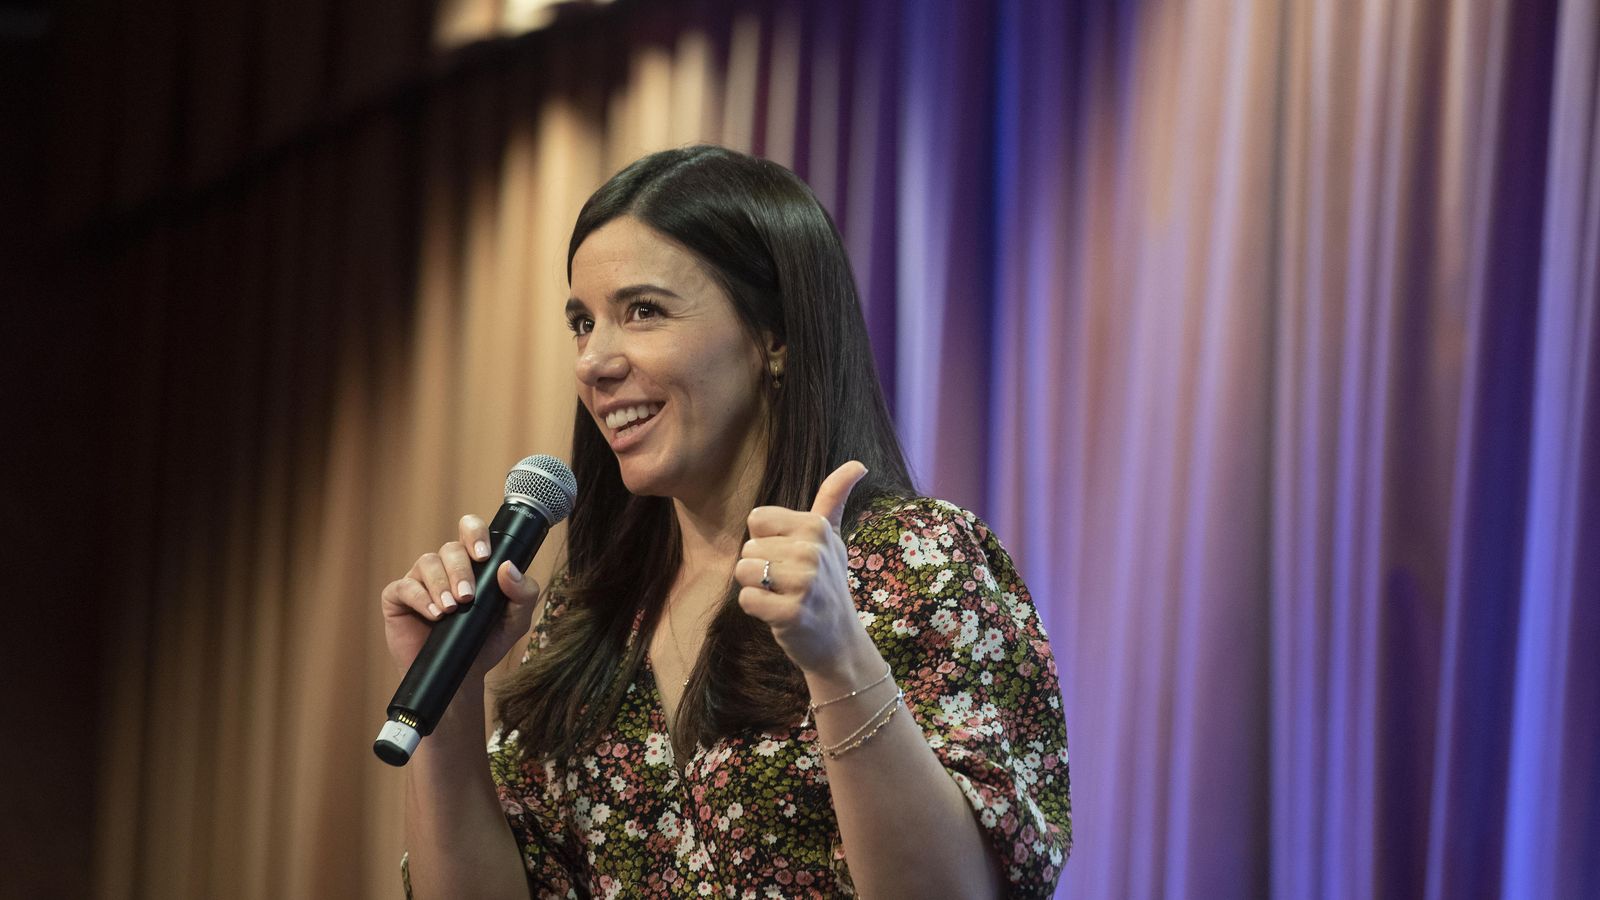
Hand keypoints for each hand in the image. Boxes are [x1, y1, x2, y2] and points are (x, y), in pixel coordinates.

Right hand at [380, 515, 542, 675]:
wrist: (461, 674)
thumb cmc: (486, 641)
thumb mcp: (515, 620)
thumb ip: (523, 593)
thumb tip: (508, 568)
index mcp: (472, 563)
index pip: (470, 530)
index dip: (475, 533)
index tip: (484, 555)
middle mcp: (444, 566)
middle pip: (449, 548)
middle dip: (460, 570)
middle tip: (467, 597)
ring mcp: (420, 581)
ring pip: (427, 563)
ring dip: (441, 584)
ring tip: (451, 609)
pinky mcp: (398, 598)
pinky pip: (404, 587)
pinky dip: (420, 598)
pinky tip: (433, 614)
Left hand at [737, 461, 872, 678]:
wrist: (838, 642)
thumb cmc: (827, 584)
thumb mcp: (832, 538)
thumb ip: (834, 497)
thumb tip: (859, 463)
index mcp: (816, 526)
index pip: (757, 520)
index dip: (766, 542)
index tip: (790, 558)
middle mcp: (813, 550)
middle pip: (747, 547)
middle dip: (760, 568)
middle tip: (788, 584)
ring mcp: (805, 582)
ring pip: (742, 571)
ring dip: (756, 589)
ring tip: (783, 597)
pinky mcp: (792, 612)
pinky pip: (746, 599)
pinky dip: (756, 609)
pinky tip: (779, 615)